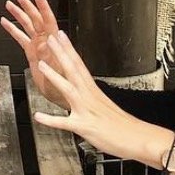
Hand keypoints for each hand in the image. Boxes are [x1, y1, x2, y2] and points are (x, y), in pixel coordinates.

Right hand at [0, 0, 63, 102]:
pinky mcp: (32, 53)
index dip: (43, 7)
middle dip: (28, 7)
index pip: (48, 20)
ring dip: (19, 15)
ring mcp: (39, 46)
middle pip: (36, 19)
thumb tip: (44, 44)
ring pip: (27, 26)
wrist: (63, 95)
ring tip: (9, 4)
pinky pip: (21, 38)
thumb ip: (50, 57)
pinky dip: (13, 30)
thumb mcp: (57, 72)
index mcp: (54, 43)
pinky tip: (5, 23)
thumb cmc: (64, 85)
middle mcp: (46, 42)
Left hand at [32, 31, 143, 158]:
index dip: (69, 49)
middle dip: (61, 53)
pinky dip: (51, 120)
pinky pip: (65, 123)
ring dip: (55, 76)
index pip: (79, 65)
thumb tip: (83, 94)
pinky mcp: (84, 126)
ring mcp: (86, 110)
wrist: (136, 138)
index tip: (61, 36)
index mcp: (93, 91)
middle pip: (74, 70)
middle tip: (50, 37)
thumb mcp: (104, 106)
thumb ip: (90, 99)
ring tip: (41, 65)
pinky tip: (38, 116)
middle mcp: (89, 97)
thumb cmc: (121, 126)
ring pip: (69, 89)